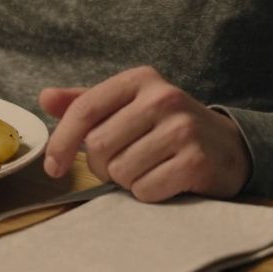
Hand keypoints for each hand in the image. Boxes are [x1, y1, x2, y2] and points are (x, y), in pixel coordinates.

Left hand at [39, 66, 250, 201]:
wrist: (226, 147)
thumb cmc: (164, 126)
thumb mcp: (127, 105)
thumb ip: (85, 103)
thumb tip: (45, 97)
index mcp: (139, 79)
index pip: (85, 109)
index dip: (61, 141)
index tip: (52, 167)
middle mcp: (162, 97)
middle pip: (98, 146)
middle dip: (102, 165)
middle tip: (121, 163)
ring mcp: (182, 128)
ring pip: (120, 171)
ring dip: (126, 180)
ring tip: (146, 167)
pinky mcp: (196, 160)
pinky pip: (145, 190)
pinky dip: (147, 193)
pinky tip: (163, 179)